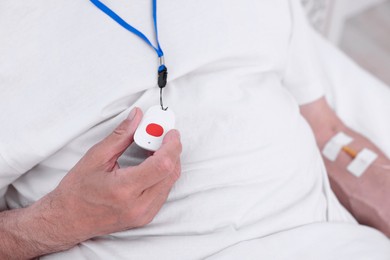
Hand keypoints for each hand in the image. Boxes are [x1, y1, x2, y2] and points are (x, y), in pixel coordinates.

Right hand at [30, 107, 181, 247]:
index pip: (162, 165)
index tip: (170, 132)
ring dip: (168, 162)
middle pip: (171, 172)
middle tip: (162, 135)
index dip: (171, 145)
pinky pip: (164, 192)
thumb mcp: (96, 157)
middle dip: (172, 150)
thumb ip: (121, 135)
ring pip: (170, 182)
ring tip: (153, 148)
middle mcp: (138, 205)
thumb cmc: (77, 191)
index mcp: (124, 189)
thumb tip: (137, 117)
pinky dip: (163, 174)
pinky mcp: (146, 217)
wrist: (68, 220)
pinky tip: (152, 164)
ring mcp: (144, 214)